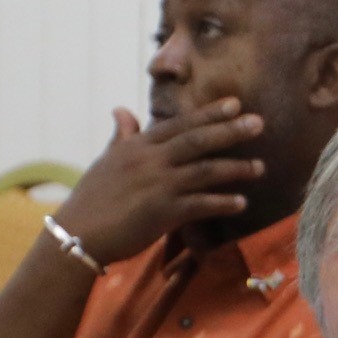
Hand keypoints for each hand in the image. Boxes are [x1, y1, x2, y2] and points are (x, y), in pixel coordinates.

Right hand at [53, 100, 265, 265]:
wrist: (77, 233)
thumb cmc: (91, 199)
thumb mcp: (107, 160)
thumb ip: (122, 135)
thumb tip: (122, 110)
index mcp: (138, 146)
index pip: (179, 124)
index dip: (208, 113)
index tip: (235, 104)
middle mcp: (150, 160)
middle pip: (197, 140)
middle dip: (230, 130)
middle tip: (259, 123)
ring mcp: (158, 185)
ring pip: (204, 170)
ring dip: (235, 169)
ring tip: (260, 168)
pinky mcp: (162, 212)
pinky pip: (200, 204)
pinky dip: (222, 203)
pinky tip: (241, 203)